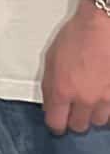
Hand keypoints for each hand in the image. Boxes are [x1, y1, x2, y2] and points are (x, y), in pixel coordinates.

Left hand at [43, 1, 109, 133]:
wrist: (101, 27)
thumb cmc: (74, 38)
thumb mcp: (50, 60)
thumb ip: (50, 86)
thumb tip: (50, 104)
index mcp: (62, 89)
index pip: (56, 123)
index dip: (55, 124)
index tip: (56, 121)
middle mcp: (84, 99)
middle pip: (78, 126)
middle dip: (74, 119)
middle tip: (73, 109)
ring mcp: (105, 98)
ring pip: (98, 121)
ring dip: (92, 114)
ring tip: (89, 99)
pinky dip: (106, 107)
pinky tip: (102, 95)